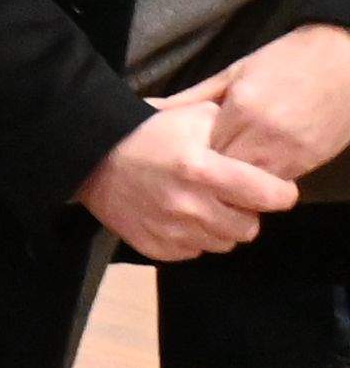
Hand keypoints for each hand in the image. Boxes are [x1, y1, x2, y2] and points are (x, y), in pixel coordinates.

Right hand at [83, 91, 302, 259]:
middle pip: (249, 228)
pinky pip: (194, 251)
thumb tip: (258, 146)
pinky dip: (192, 237)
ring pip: (223, 243)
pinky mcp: (156, 248)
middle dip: (245, 212)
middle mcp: (191, 206)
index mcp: (203, 170)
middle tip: (229, 196)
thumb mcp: (189, 116)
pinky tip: (178, 216)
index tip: (273, 188)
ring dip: (219, 227)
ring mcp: (172, 231)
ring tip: (201, 205)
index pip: (271, 197)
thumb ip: (230, 129)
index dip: (279, 192)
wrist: (89, 157)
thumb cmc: (145, 133)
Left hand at [196, 25, 349, 186]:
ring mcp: (292, 152)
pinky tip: (255, 168)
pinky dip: (263, 178)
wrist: (347, 62)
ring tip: (224, 172)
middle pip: (227, 171)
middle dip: (211, 173)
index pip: (205, 149)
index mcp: (243, 109)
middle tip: (198, 169)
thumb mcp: (235, 71)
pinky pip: (278, 181)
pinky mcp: (312, 161)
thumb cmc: (286, 59)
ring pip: (253, 184)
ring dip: (237, 181)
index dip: (192, 154)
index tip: (181, 155)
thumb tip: (151, 108)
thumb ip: (194, 96)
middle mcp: (267, 135)